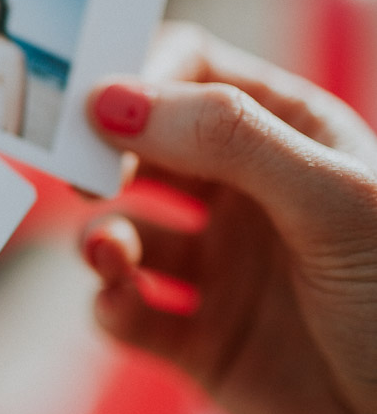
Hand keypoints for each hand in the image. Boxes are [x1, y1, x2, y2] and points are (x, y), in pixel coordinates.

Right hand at [80, 23, 376, 413]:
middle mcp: (250, 196)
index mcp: (294, 137)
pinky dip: (110, 304)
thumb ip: (226, 139)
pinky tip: (123, 305)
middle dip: (103, 157)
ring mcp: (221, 268)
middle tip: (79, 174)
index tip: (92, 107)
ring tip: (110, 254)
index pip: (195, 72)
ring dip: (102, 236)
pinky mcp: (197, 341)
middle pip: (144, 147)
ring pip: (125, 230)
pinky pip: (126, 311)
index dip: (139, 77)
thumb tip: (110, 98)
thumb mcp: (333, 203)